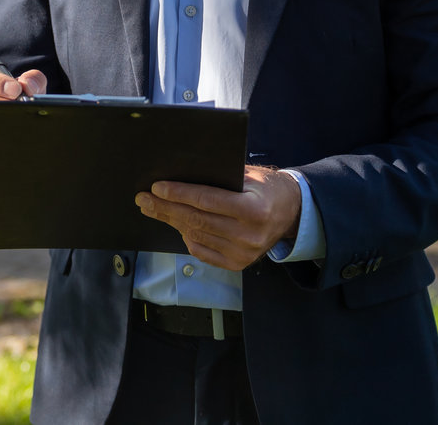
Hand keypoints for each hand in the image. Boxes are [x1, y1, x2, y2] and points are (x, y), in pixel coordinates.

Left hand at [134, 165, 300, 270]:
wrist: (292, 213)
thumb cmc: (267, 189)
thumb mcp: (250, 176)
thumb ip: (220, 177)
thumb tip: (182, 174)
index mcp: (252, 210)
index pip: (206, 200)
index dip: (178, 193)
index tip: (156, 187)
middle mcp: (248, 235)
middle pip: (196, 219)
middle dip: (165, 208)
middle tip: (144, 199)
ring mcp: (243, 253)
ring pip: (195, 235)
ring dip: (171, 221)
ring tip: (154, 209)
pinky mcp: (237, 263)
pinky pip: (202, 251)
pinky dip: (186, 237)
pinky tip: (176, 225)